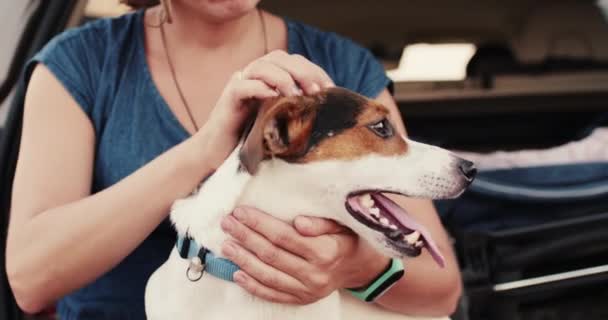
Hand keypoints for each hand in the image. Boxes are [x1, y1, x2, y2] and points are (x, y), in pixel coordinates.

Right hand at [196, 51, 333, 164]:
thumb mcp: (280, 122)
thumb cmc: (251, 140)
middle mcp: (253, 76)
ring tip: (297, 94)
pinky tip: (273, 97)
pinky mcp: (227, 100)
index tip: (331, 88)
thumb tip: (327, 112)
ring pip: (261, 66)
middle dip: (302, 71)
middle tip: (317, 91)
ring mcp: (239, 85)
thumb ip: (296, 111)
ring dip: (282, 77)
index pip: (294, 62)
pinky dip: (259, 88)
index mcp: (268, 78)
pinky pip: (242, 86)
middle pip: (279, 57)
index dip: (314, 70)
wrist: (218, 155)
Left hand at [220, 207, 389, 304]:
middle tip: (227, 223)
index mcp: (325, 251)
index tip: (241, 212)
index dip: (259, 224)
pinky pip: (273, 294)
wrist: (362, 268)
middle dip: (245, 237)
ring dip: (243, 260)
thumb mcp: (343, 224)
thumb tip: (297, 221)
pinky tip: (237, 273)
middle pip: (271, 254)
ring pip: (268, 275)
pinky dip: (253, 285)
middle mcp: (315, 273)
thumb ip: (321, 222)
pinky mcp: (302, 299)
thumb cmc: (350, 239)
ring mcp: (307, 290)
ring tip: (226, 245)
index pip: (283, 236)